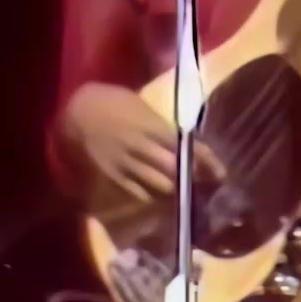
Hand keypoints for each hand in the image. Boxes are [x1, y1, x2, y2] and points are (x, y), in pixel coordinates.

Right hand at [59, 83, 223, 202]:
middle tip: (210, 187)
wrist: (78, 114)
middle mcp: (142, 148)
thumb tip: (187, 141)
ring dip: (178, 192)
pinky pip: (140, 193)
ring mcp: (128, 165)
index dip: (206, 161)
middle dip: (195, 180)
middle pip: (176, 170)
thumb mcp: (142, 107)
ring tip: (191, 196)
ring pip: (160, 186)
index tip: (222, 173)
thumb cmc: (113, 102)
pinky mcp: (115, 177)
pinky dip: (155, 198)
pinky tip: (164, 199)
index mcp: (152, 126)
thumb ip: (163, 126)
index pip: (186, 147)